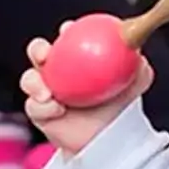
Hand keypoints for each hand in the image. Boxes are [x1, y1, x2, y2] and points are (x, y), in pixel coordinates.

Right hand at [20, 27, 152, 154]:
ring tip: (47, 93)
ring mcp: (45, 90)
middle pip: (38, 52)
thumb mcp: (136, 82)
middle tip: (45, 55)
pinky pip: (34, 106)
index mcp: (75, 56)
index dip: (66, 31)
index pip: (67, 37)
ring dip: (34, 83)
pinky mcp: (40, 111)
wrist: (111, 139)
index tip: (68, 29)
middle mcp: (57, 70)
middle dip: (37, 49)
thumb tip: (137, 46)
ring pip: (29, 79)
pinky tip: (56, 109)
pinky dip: (43, 107)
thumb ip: (138, 64)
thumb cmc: (121, 105)